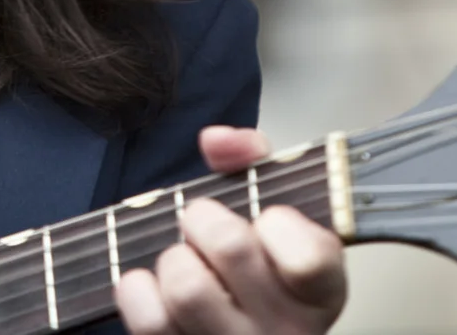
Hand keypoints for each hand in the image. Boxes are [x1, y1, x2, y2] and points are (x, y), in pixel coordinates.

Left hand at [112, 126, 346, 334]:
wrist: (239, 331)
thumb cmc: (256, 265)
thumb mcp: (273, 210)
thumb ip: (252, 161)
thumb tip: (216, 140)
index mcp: (318, 292)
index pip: (307, 256)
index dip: (277, 222)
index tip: (268, 218)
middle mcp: (285, 330)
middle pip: (230, 247)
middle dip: (203, 219)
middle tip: (204, 227)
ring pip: (185, 285)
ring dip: (173, 258)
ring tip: (186, 262)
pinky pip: (148, 317)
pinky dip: (137, 289)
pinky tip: (154, 287)